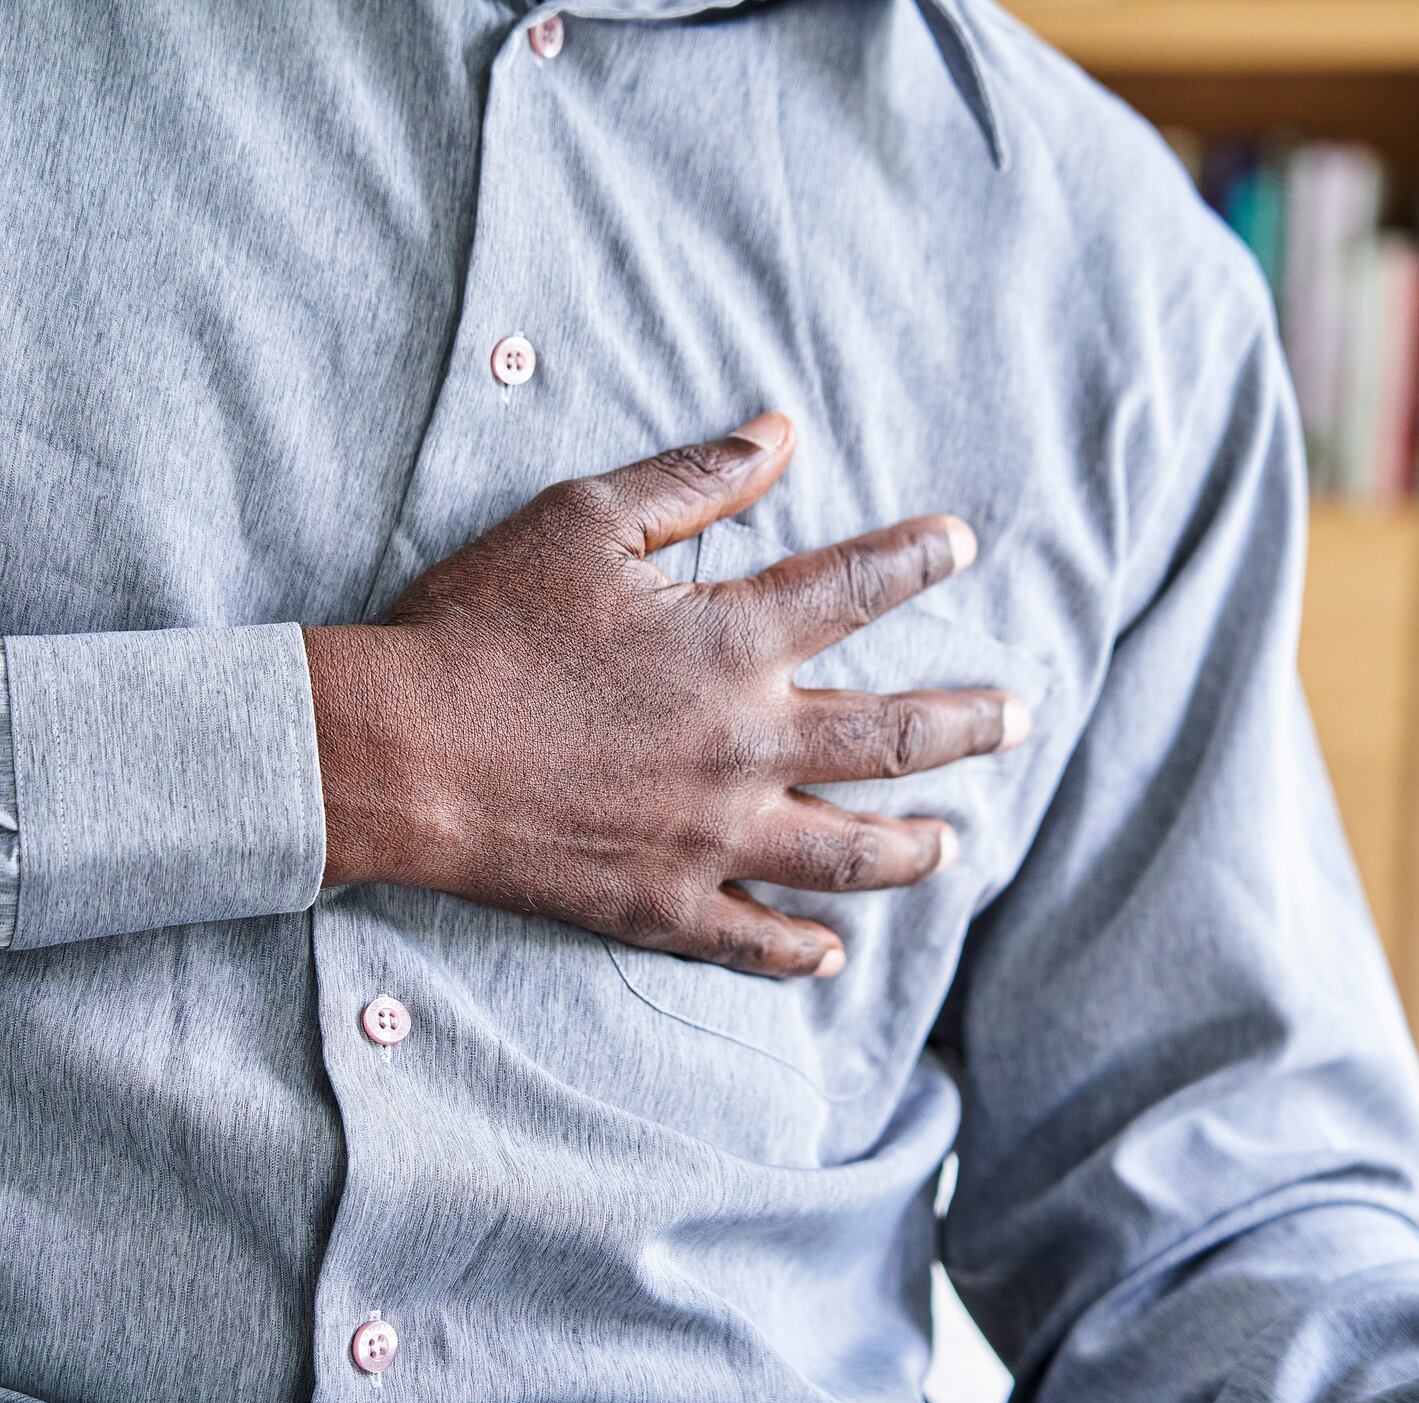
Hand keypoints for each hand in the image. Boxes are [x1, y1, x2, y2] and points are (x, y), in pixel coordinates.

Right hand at [305, 413, 1030, 977]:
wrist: (399, 752)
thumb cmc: (480, 626)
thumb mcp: (582, 522)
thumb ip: (692, 478)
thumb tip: (780, 432)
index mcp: (732, 641)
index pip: (858, 588)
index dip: (918, 558)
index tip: (962, 544)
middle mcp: (746, 744)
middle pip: (895, 738)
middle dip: (972, 722)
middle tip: (1020, 714)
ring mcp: (711, 837)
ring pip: (849, 854)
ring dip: (913, 848)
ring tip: (953, 847)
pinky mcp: (661, 905)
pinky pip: (754, 941)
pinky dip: (801, 951)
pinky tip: (832, 954)